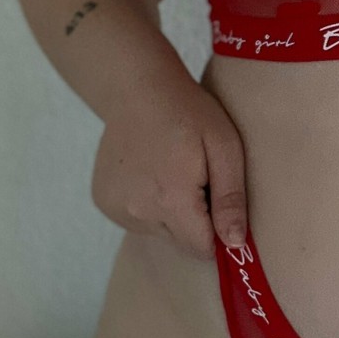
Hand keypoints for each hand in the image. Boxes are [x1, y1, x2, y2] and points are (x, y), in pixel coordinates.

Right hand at [91, 74, 247, 259]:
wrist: (137, 88)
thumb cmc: (188, 112)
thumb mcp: (225, 148)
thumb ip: (231, 199)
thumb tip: (234, 244)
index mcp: (170, 200)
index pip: (201, 249)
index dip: (218, 232)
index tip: (219, 201)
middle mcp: (137, 211)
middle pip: (180, 242)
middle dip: (195, 219)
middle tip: (197, 178)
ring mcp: (115, 208)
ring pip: (159, 232)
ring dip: (172, 212)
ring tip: (173, 171)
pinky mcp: (104, 201)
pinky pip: (138, 220)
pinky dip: (149, 204)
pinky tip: (152, 173)